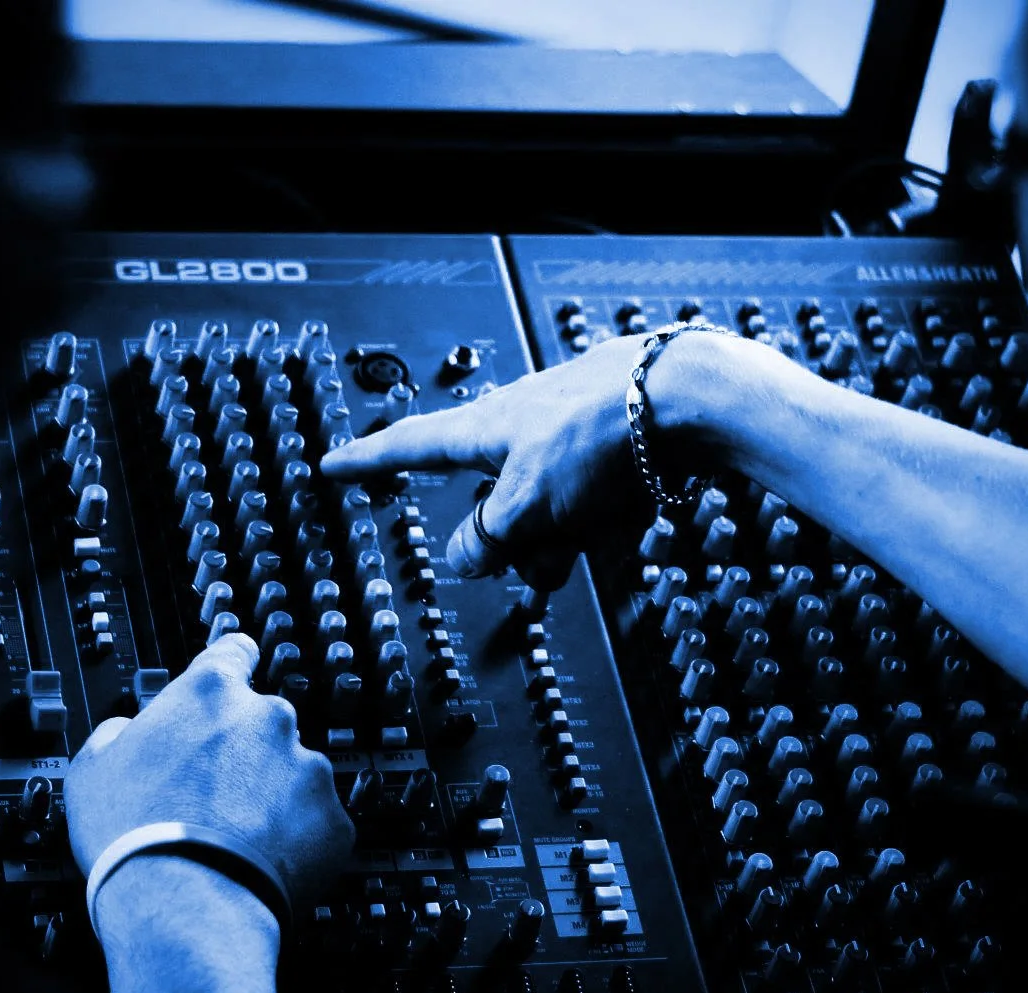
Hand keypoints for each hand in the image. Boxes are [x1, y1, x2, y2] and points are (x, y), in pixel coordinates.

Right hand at [64, 633, 352, 903]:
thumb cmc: (134, 836)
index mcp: (210, 694)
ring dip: (271, 797)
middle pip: (262, 724)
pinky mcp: (333, 820)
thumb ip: (117, 732)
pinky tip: (260, 862)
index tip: (234, 672)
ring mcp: (308, 769)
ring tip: (233, 838)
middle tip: (210, 795)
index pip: (233, 653)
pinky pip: (317, 824)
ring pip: (293, 775)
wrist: (184, 906)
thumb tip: (126, 732)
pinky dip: (296, 840)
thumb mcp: (92, 769)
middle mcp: (268, 719)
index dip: (230, 665)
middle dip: (243, 753)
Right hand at [321, 330, 740, 589]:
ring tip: (604, 524)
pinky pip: (592, 506)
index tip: (333, 465)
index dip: (368, 462)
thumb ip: (488, 539)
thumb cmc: (605, 433)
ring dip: (570, 537)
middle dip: (519, 542)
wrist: (693, 400)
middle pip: (495, 507)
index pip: (409, 447)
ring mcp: (569, 439)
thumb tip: (467, 558)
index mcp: (484, 428)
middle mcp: (521, 430)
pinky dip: (607, 520)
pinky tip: (634, 511)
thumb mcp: (527, 506)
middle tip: (548, 553)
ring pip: (549, 515)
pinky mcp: (615, 451)